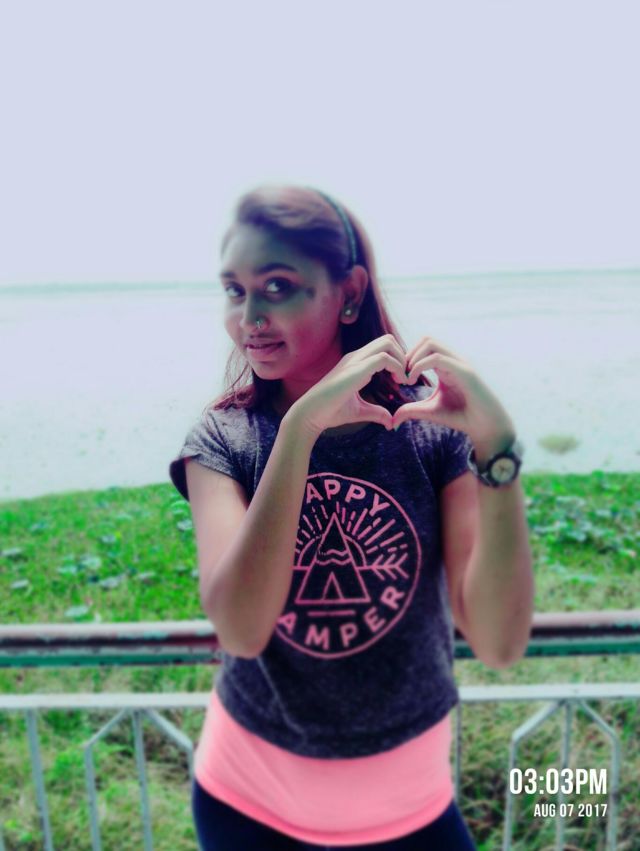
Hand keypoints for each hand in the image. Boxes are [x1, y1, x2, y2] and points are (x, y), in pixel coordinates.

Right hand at [288, 334, 406, 438]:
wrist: (311, 414)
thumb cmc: (330, 411)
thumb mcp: (359, 411)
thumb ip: (376, 412)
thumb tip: (391, 421)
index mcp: (355, 363)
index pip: (382, 348)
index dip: (397, 360)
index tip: (401, 380)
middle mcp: (356, 357)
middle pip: (387, 340)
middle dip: (402, 356)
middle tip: (404, 377)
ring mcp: (355, 360)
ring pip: (387, 343)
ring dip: (401, 359)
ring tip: (403, 380)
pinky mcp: (356, 369)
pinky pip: (384, 358)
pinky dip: (397, 367)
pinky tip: (398, 383)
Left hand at [392, 337, 515, 458]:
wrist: (486, 426)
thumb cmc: (462, 416)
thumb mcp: (430, 411)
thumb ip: (412, 410)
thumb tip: (393, 419)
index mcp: (446, 365)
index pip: (423, 347)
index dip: (407, 359)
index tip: (398, 378)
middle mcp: (453, 360)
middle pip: (426, 339)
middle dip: (408, 354)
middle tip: (401, 376)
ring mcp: (460, 363)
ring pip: (430, 343)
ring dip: (413, 358)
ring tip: (407, 379)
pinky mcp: (464, 371)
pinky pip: (437, 358)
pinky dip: (420, 366)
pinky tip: (412, 381)